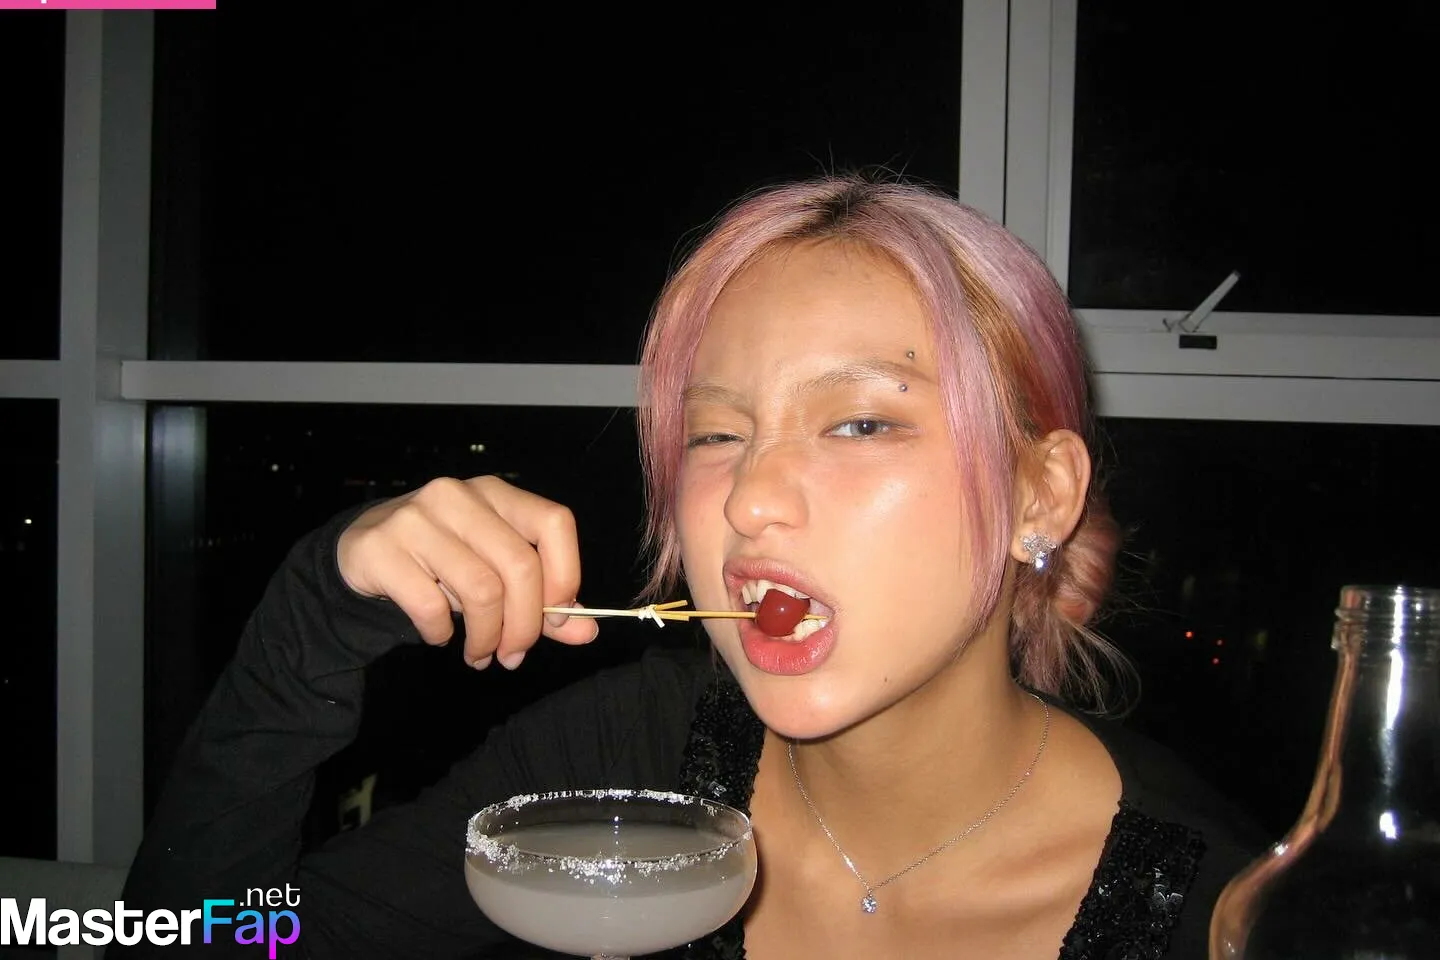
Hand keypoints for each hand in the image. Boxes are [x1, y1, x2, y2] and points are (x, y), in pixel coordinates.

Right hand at [336, 475, 597, 668]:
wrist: (361, 550)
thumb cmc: (441, 562)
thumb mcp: (493, 572)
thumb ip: (541, 601)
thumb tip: (587, 631)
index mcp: (496, 494)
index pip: (554, 523)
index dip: (566, 575)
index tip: (559, 618)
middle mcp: (459, 496)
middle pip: (519, 565)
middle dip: (524, 624)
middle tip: (513, 655)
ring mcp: (417, 518)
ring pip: (480, 589)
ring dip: (486, 636)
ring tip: (480, 655)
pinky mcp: (381, 547)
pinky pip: (430, 605)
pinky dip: (441, 633)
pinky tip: (439, 636)